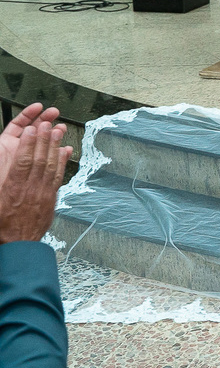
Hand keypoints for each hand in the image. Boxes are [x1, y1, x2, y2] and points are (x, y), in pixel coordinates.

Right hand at [0, 115, 70, 243]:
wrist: (19, 244)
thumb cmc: (3, 223)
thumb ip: (2, 182)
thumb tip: (3, 164)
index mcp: (13, 189)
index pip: (23, 162)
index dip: (28, 144)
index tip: (31, 129)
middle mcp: (30, 190)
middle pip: (39, 160)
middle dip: (44, 140)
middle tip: (47, 123)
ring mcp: (43, 193)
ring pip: (51, 166)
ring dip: (55, 146)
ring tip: (58, 130)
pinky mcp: (51, 197)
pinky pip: (58, 176)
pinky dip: (62, 162)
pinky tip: (65, 150)